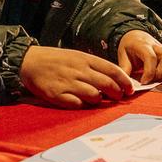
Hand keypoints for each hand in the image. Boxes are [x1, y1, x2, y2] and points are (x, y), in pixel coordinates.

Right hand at [19, 46, 133, 107]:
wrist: (30, 61)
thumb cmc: (57, 60)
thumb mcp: (77, 57)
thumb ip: (94, 67)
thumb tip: (115, 79)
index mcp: (85, 59)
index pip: (112, 70)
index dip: (124, 81)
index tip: (130, 89)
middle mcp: (79, 70)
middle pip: (107, 84)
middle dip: (117, 93)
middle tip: (119, 97)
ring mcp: (68, 83)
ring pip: (94, 95)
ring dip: (99, 99)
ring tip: (97, 99)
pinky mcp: (57, 94)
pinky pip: (77, 104)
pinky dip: (82, 105)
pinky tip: (80, 102)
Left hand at [117, 30, 161, 83]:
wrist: (136, 36)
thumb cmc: (130, 48)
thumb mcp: (122, 57)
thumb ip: (124, 70)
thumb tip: (125, 85)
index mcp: (143, 46)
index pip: (151, 57)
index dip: (149, 72)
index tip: (144, 82)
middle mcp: (157, 45)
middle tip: (153, 81)